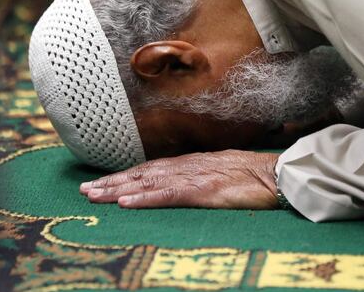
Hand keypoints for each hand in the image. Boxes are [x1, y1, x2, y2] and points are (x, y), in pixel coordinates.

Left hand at [79, 150, 279, 208]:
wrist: (278, 174)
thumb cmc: (258, 175)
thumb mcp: (227, 172)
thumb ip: (206, 175)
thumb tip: (193, 183)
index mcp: (195, 163)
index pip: (154, 168)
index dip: (127, 174)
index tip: (104, 181)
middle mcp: (189, 166)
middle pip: (144, 172)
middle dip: (113, 180)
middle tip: (85, 188)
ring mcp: (195, 177)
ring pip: (148, 181)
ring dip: (118, 188)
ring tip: (94, 195)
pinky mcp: (203, 191)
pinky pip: (167, 194)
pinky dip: (144, 197)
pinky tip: (125, 202)